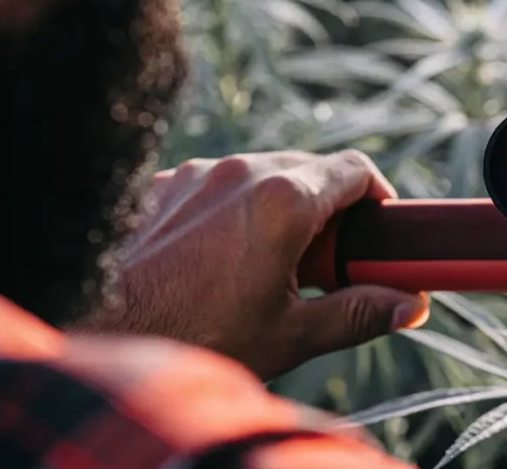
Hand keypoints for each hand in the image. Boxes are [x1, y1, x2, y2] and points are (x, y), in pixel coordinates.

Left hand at [67, 150, 429, 379]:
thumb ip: (358, 313)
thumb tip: (409, 306)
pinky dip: (235, 209)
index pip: (355, 169)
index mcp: (283, 201)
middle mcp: (241, 171)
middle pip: (311, 167)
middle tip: (328, 261)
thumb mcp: (290, 335)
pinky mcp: (163, 185)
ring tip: (271, 264)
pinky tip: (220, 259)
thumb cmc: (197, 338)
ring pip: (263, 173)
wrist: (97, 330)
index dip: (379, 197)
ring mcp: (197, 174)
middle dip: (332, 207)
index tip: (379, 231)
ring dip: (282, 206)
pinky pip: (218, 183)